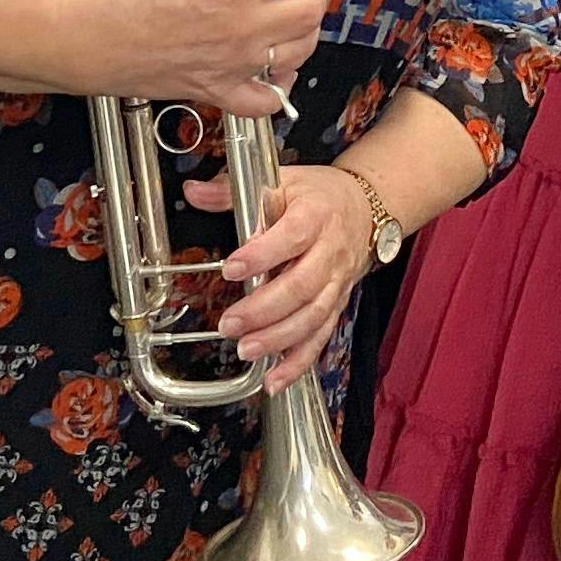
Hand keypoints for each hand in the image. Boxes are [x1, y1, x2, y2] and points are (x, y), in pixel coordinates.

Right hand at [65, 0, 321, 120]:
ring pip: (298, 53)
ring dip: (302, 29)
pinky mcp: (214, 90)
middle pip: (308, 10)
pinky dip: (279, 85)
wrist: (82, 39)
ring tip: (287, 11)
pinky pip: (265, 101)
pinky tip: (274, 66)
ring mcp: (230, 65)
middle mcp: (238, 32)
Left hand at [183, 161, 372, 390]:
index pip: (292, 236)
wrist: (365, 209)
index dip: (263, 254)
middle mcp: (329, 252)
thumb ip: (232, 190)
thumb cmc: (319, 197)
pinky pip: (320, 338)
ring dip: (279, 338)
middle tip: (229, 323)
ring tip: (246, 350)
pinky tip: (275, 380)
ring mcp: (336, 283)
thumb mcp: (281, 180)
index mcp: (315, 216)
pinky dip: (298, 363)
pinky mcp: (336, 305)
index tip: (232, 269)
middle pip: (301, 286)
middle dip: (263, 309)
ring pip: (312, 316)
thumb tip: (195, 192)